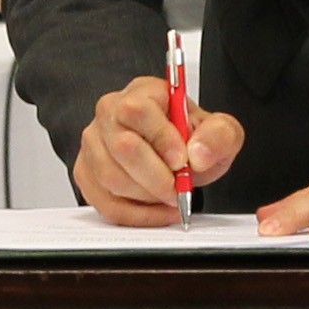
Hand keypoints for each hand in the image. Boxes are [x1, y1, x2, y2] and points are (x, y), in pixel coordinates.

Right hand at [73, 75, 239, 226]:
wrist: (178, 155)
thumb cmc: (192, 139)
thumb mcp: (221, 131)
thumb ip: (219, 136)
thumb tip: (197, 155)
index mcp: (141, 92)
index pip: (137, 110)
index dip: (161, 139)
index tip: (182, 161)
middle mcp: (109, 113)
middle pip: (122, 147)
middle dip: (157, 177)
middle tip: (180, 189)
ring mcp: (93, 143)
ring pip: (111, 178)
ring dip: (147, 197)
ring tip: (170, 197)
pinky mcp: (86, 172)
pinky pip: (104, 203)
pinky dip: (135, 215)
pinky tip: (156, 210)